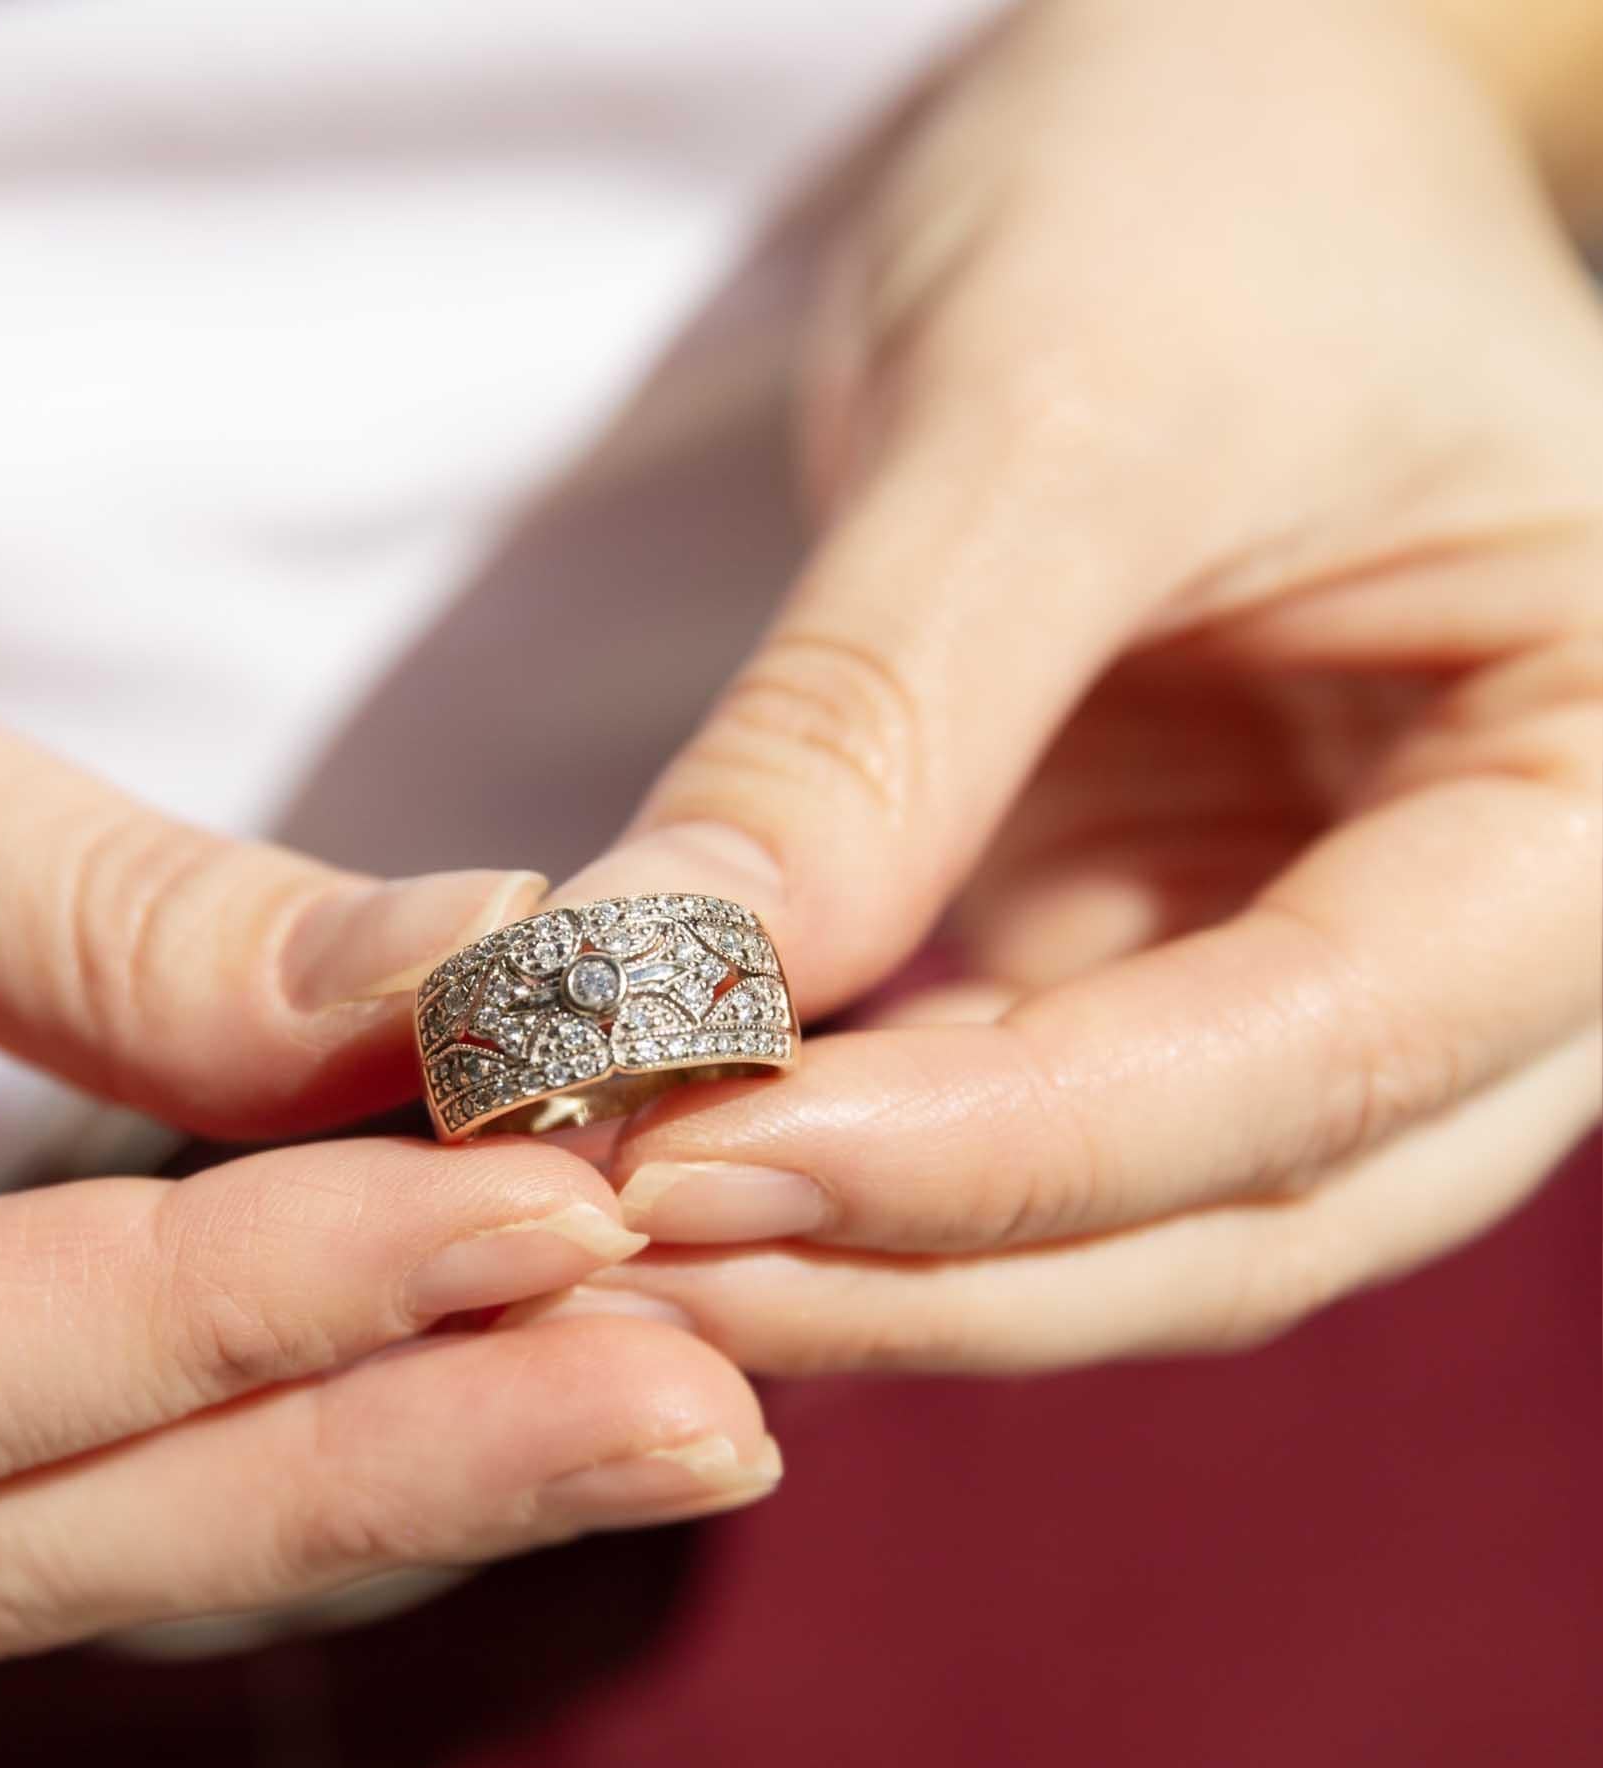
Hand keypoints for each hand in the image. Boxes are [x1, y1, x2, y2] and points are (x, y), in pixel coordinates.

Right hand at [0, 433, 776, 1676]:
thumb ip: (91, 913)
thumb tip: (474, 984)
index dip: (243, 1307)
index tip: (550, 1218)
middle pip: (12, 1522)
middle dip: (374, 1467)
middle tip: (700, 1414)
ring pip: (61, 1515)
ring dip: (370, 1460)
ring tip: (661, 1404)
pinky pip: (68, 1431)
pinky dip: (281, 1384)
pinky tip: (493, 1341)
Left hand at [561, 0, 1601, 1368]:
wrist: (1208, 140)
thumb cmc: (1208, 197)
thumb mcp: (1052, 418)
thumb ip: (879, 721)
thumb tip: (660, 991)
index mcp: (1602, 802)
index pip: (1315, 1061)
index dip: (998, 1155)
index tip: (704, 1164)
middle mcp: (1490, 942)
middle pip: (1232, 1214)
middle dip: (925, 1266)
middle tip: (633, 1260)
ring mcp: (1315, 970)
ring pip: (1118, 1222)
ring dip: (872, 1263)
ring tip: (625, 1248)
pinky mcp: (1158, 961)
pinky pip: (1015, 1131)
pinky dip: (854, 1173)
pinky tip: (684, 1171)